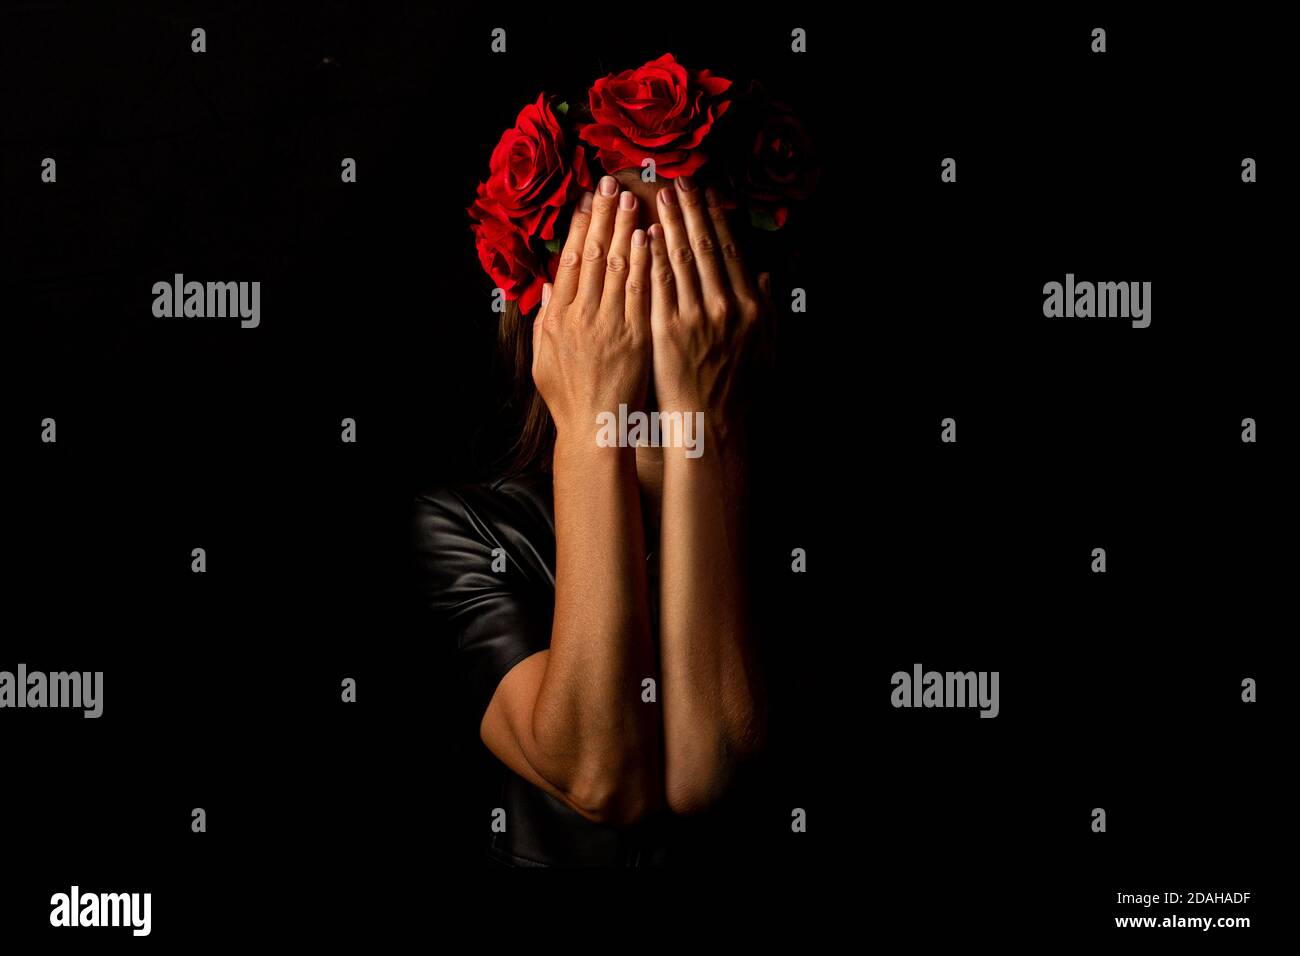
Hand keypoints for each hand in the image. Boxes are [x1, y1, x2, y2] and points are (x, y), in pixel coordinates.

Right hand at [531, 175, 650, 442]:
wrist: (595, 430)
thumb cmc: (571, 399)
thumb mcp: (543, 359)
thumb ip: (545, 320)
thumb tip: (548, 286)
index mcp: (558, 317)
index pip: (569, 259)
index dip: (579, 225)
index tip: (587, 199)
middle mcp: (580, 315)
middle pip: (592, 254)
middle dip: (602, 215)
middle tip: (610, 182)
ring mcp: (608, 324)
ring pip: (616, 266)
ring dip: (624, 228)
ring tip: (632, 197)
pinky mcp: (634, 336)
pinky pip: (640, 291)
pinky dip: (644, 262)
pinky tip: (649, 236)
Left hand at [646, 176, 772, 421]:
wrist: (713, 425)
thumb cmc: (739, 391)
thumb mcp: (768, 348)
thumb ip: (767, 309)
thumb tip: (764, 275)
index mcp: (750, 307)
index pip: (731, 251)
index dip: (716, 219)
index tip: (705, 194)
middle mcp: (726, 306)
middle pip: (705, 247)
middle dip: (690, 210)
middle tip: (677, 182)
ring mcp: (695, 317)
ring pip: (680, 259)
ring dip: (668, 224)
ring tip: (657, 198)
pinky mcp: (666, 330)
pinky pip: (656, 284)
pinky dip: (649, 256)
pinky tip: (641, 236)